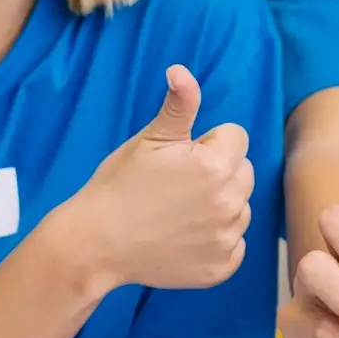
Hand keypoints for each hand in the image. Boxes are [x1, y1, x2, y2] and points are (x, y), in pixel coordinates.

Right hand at [63, 65, 254, 290]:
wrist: (94, 244)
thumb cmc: (119, 186)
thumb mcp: (149, 140)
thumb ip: (179, 104)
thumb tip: (181, 70)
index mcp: (216, 165)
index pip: (236, 137)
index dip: (206, 143)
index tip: (178, 159)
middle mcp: (230, 202)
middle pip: (243, 171)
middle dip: (218, 171)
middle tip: (176, 185)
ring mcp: (227, 238)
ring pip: (240, 206)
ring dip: (219, 204)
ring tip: (177, 211)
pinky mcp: (222, 267)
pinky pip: (234, 243)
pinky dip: (215, 240)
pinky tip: (183, 237)